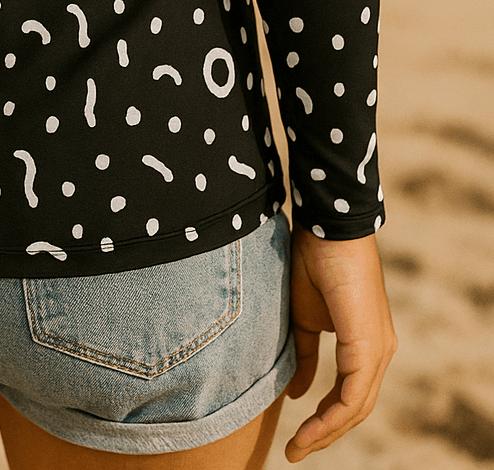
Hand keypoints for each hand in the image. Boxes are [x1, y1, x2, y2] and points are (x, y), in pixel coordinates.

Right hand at [284, 226, 395, 460]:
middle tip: (294, 451)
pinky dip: (332, 416)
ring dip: (326, 432)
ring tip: (298, 447)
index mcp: (365, 344)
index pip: (349, 396)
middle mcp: (379, 351)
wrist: (326, 227)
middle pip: (356, 409)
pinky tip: (310, 426)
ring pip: (357, 408)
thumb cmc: (314, 263)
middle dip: (324, 434)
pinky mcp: (369, 345)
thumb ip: (304, 356)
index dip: (324, 420)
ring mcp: (378, 349)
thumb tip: (299, 393)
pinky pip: (353, 395)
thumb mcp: (303, 318)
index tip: (295, 438)